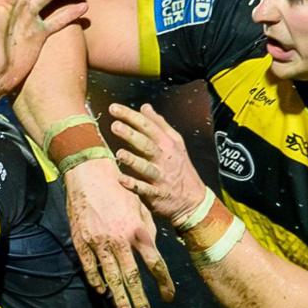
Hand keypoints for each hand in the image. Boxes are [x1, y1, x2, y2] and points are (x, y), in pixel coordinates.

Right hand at [63, 157, 174, 307]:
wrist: (88, 173)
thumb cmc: (118, 186)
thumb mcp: (140, 205)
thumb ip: (146, 229)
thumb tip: (150, 248)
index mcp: (137, 230)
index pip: (155, 263)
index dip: (163, 283)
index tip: (168, 296)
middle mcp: (119, 239)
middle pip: (132, 276)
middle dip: (139, 297)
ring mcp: (98, 242)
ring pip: (110, 276)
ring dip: (119, 295)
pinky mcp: (82, 240)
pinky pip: (90, 266)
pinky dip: (96, 280)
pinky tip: (103, 289)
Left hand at [109, 103, 206, 223]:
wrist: (194, 201)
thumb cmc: (180, 168)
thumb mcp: (175, 143)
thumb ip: (159, 124)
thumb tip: (145, 107)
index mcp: (167, 143)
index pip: (148, 125)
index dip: (131, 116)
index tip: (114, 108)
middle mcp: (164, 157)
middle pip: (146, 143)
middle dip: (131, 134)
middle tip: (115, 126)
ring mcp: (161, 176)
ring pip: (146, 167)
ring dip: (133, 160)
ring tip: (119, 154)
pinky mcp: (157, 194)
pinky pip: (144, 189)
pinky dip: (133, 185)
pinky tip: (121, 180)